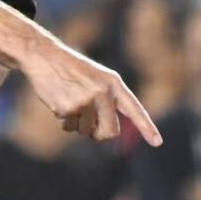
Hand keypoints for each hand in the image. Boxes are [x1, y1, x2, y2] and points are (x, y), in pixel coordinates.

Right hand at [23, 41, 161, 146]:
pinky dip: (62, 120)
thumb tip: (109, 133)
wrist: (43, 56)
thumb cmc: (71, 69)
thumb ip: (108, 100)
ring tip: (68, 101)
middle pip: (110, 132)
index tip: (157, 143)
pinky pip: (68, 127)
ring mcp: (85, 100)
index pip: (134, 109)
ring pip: (86, 131)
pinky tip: (57, 101)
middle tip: (90, 127)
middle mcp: (103, 92)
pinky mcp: (67, 107)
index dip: (147, 127)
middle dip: (99, 133)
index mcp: (113, 84)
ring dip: (77, 124)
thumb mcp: (96, 77)